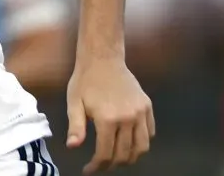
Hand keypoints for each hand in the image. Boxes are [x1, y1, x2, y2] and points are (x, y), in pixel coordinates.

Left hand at [66, 56, 153, 172]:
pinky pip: (150, 132)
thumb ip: (75, 126)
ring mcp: (140, 112)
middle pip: (124, 153)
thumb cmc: (85, 80)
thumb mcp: (74, 102)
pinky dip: (142, 142)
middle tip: (102, 165)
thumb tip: (73, 146)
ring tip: (118, 158)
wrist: (102, 58)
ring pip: (142, 147)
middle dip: (112, 164)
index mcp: (108, 118)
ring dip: (130, 157)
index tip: (89, 170)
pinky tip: (130, 143)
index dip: (97, 166)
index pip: (105, 153)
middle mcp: (128, 118)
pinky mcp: (147, 106)